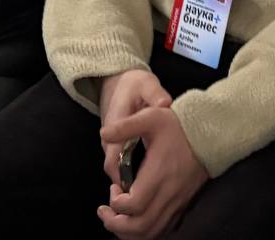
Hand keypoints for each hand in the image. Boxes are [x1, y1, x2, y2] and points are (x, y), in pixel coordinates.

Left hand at [98, 107, 207, 239]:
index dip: (116, 203)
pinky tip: (136, 220)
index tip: (113, 188)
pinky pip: (162, 230)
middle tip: (105, 212)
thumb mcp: (151, 117)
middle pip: (140, 227)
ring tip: (117, 219)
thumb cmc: (179, 125)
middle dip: (116, 224)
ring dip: (129, 232)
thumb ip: (125, 126)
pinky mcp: (182, 205)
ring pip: (151, 232)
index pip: (134, 205)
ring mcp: (177, 203)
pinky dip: (145, 231)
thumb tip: (104, 133)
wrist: (210, 134)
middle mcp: (169, 194)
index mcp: (159, 175)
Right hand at [99, 70, 172, 185]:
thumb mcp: (146, 83)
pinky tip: (151, 174)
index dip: (125, 178)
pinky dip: (132, 171)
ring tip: (155, 187)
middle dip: (129, 184)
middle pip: (114, 170)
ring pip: (117, 168)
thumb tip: (165, 103)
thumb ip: (155, 93)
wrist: (116, 80)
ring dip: (131, 177)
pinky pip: (121, 163)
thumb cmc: (133, 84)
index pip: (114, 161)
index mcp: (115, 127)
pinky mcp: (115, 144)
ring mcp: (111, 143)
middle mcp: (109, 139)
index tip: (143, 188)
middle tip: (154, 193)